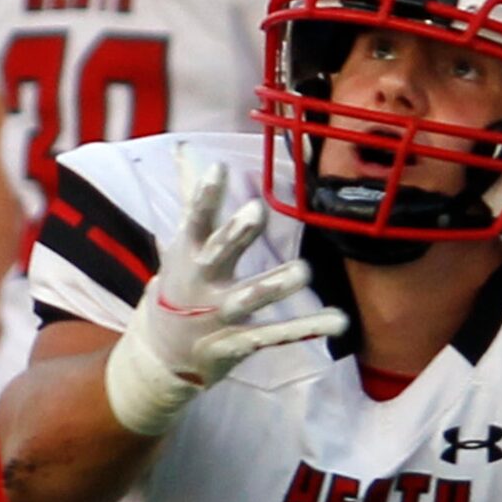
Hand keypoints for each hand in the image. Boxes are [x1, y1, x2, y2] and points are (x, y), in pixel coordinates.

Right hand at [105, 149, 346, 435]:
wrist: (161, 354)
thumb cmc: (183, 283)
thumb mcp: (181, 241)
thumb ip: (192, 196)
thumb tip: (185, 148)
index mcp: (189, 252)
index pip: (195, 219)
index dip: (204, 195)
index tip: (219, 168)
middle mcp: (202, 281)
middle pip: (218, 254)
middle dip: (235, 234)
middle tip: (255, 210)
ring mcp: (219, 314)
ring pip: (249, 299)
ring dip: (274, 285)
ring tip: (304, 271)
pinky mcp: (238, 342)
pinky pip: (276, 334)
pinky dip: (307, 328)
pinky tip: (339, 320)